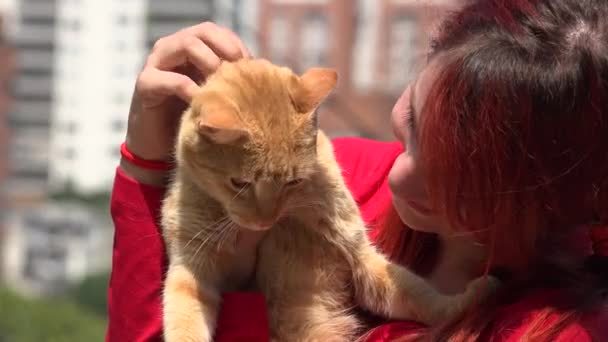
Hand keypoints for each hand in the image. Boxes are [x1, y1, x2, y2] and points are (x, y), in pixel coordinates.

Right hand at [122, 22, 249, 184]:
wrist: (158, 149)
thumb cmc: (192, 120)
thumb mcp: (216, 96)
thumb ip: (231, 80)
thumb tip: (263, 71)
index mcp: (190, 48)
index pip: (216, 32)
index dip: (235, 45)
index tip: (251, 67)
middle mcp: (171, 49)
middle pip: (202, 31)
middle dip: (226, 48)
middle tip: (238, 70)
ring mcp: (156, 63)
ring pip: (186, 44)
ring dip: (210, 61)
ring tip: (222, 84)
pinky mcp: (145, 84)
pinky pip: (170, 79)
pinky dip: (191, 89)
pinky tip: (204, 104)